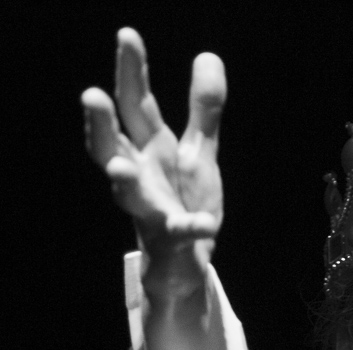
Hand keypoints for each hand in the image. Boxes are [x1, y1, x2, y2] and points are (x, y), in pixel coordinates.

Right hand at [82, 28, 224, 271]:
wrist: (183, 257)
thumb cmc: (183, 198)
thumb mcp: (198, 150)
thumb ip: (203, 108)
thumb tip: (207, 55)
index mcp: (150, 147)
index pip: (135, 103)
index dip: (131, 70)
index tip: (127, 35)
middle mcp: (140, 174)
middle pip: (113, 143)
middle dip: (100, 122)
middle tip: (90, 95)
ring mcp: (151, 207)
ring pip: (128, 193)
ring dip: (122, 179)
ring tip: (119, 168)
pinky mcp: (171, 237)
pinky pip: (180, 232)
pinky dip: (191, 227)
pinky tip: (204, 223)